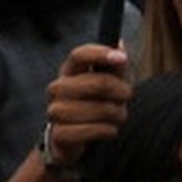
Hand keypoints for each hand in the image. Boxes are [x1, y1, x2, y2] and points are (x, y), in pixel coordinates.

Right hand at [44, 43, 132, 162]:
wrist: (73, 138)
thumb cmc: (94, 104)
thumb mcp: (108, 83)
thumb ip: (114, 66)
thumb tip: (120, 43)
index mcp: (70, 72)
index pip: (80, 55)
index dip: (101, 54)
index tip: (122, 58)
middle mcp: (58, 89)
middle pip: (98, 83)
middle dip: (121, 92)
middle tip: (125, 97)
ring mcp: (55, 111)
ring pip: (101, 109)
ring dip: (117, 114)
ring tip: (116, 116)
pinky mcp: (59, 134)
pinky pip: (94, 129)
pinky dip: (108, 131)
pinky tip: (107, 130)